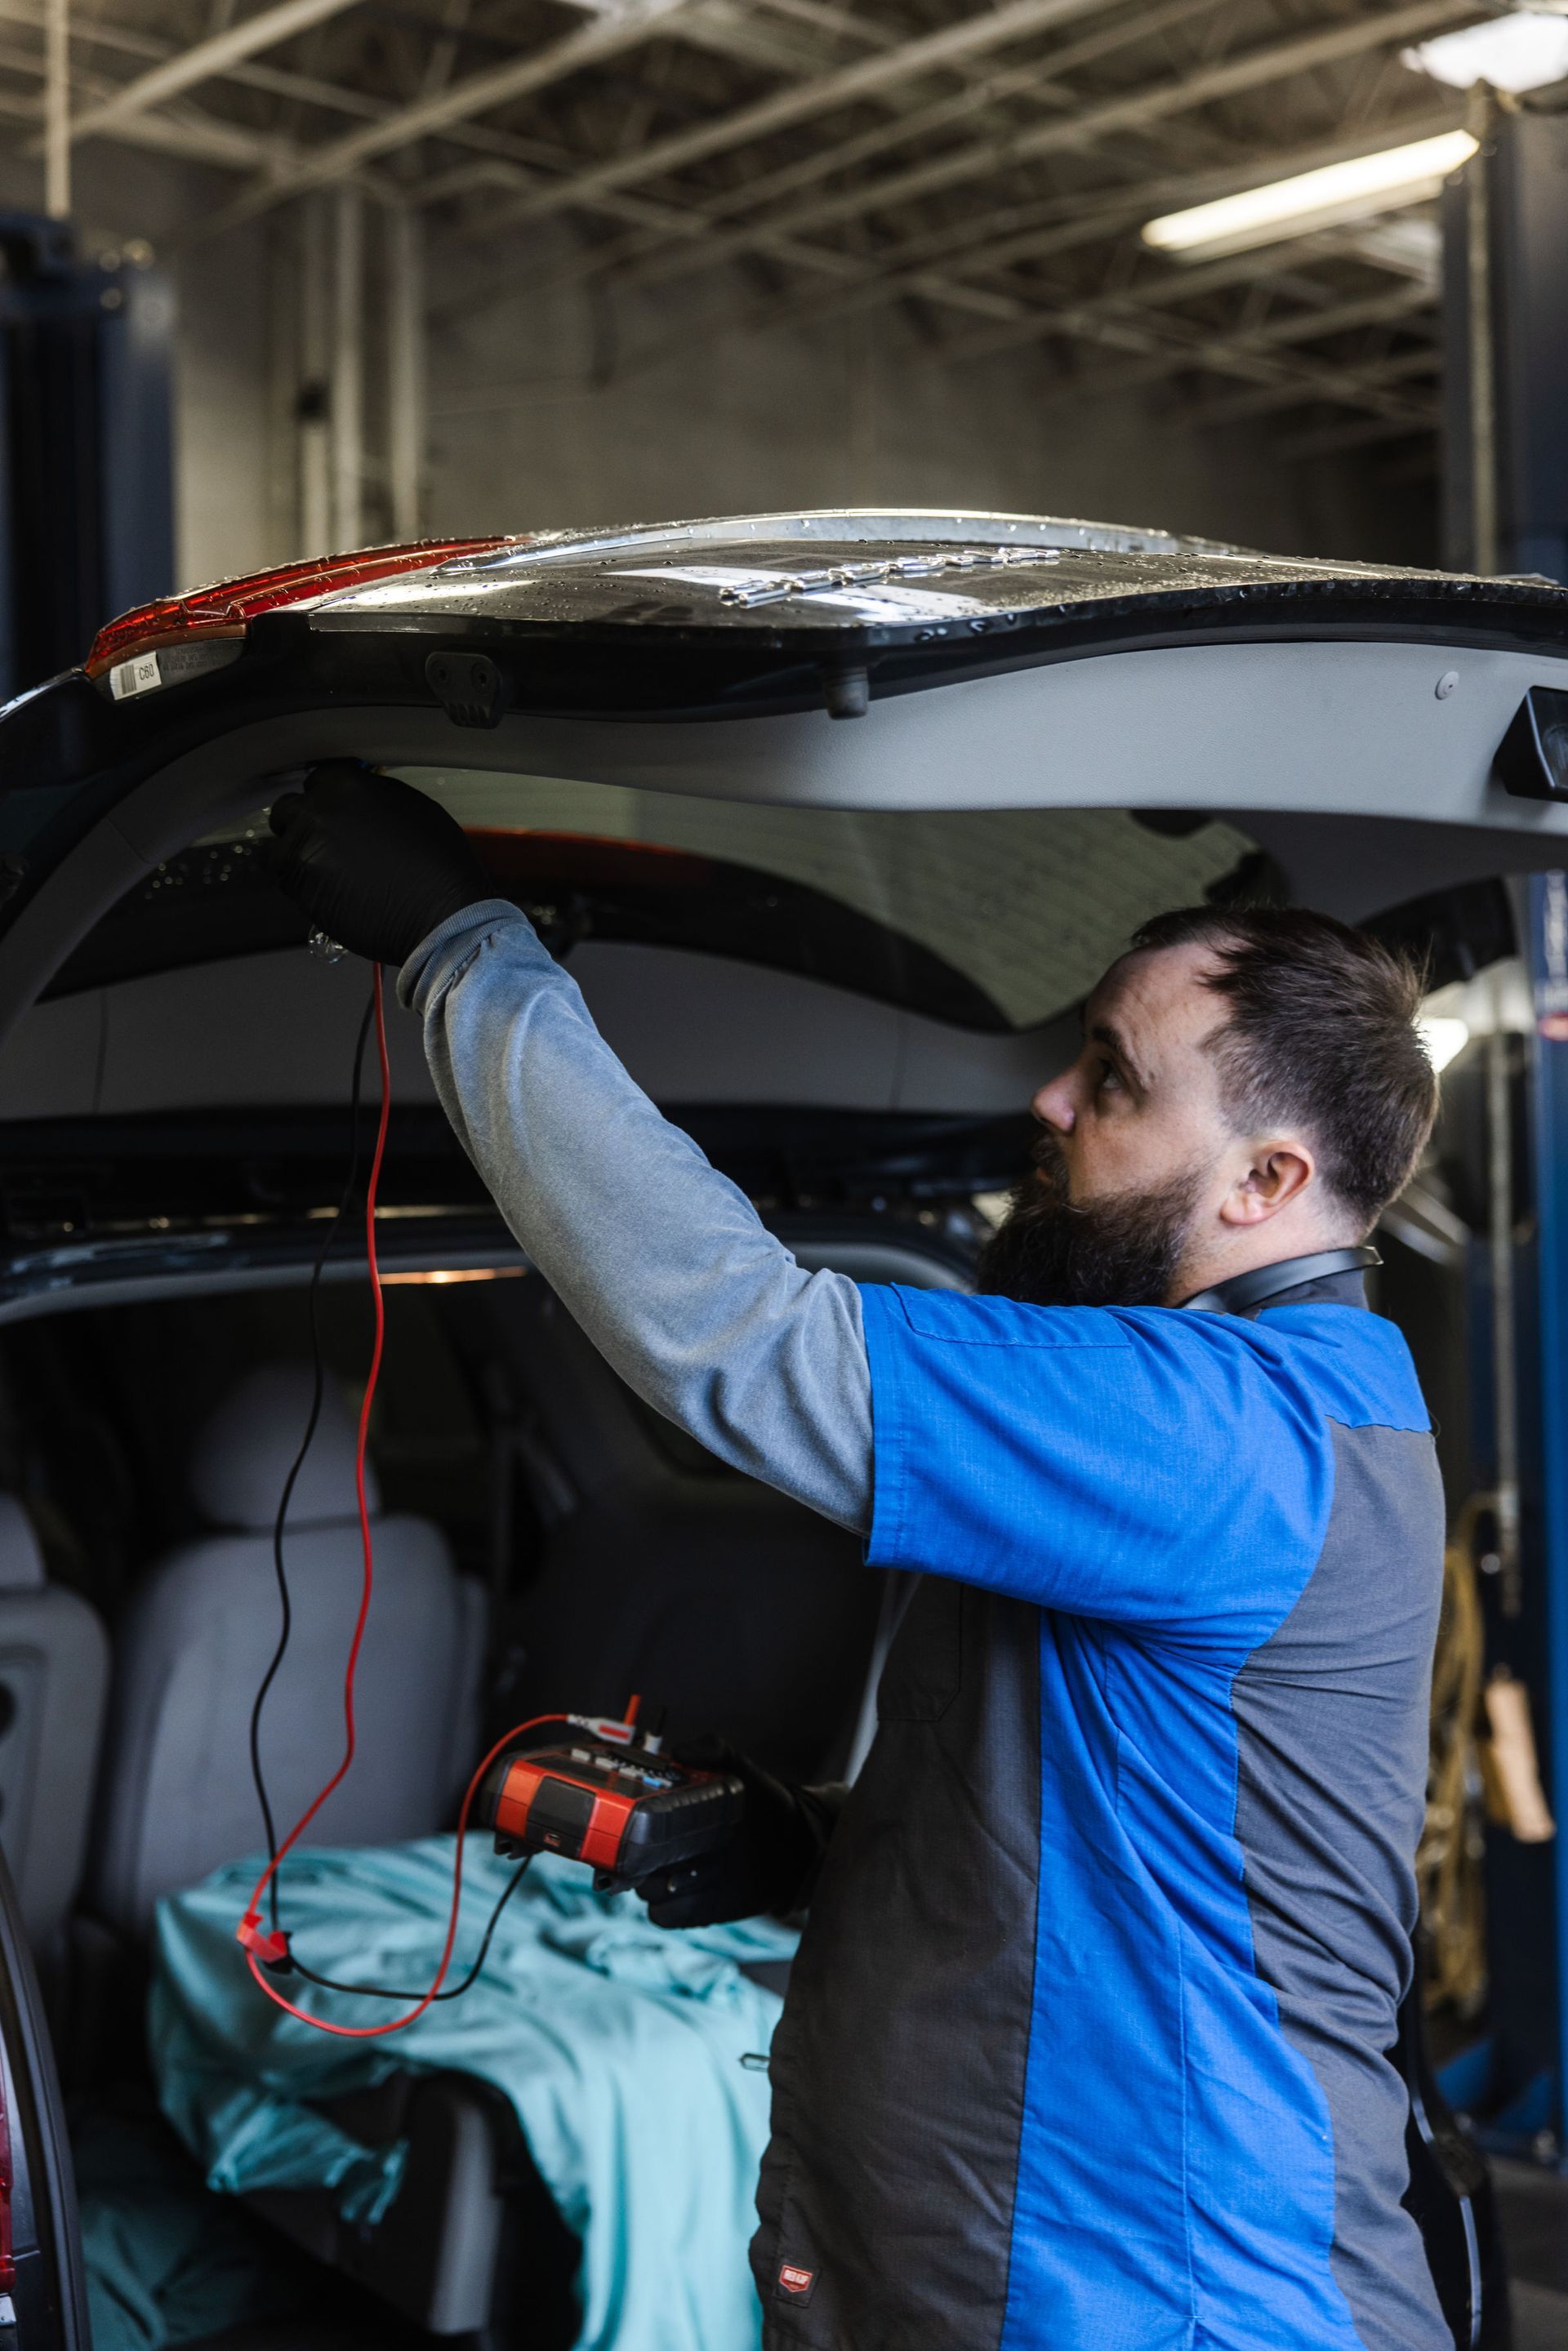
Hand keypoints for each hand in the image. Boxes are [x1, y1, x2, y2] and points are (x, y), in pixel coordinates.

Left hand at [266, 761, 492, 966]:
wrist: (442, 916)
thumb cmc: (438, 868)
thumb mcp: (412, 809)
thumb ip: (372, 797)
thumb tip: (356, 801)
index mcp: (349, 786)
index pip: (315, 779)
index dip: (325, 799)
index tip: (329, 813)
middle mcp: (321, 812)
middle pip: (287, 809)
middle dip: (302, 824)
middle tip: (324, 844)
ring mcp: (306, 849)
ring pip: (280, 845)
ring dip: (298, 856)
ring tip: (330, 874)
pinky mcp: (300, 886)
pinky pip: (285, 879)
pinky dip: (301, 885)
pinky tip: (331, 891)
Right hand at [634, 1738, 840, 1929]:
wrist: (800, 1841)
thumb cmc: (766, 1801)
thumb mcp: (740, 1769)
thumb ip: (713, 1749)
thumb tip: (680, 1752)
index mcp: (672, 1821)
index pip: (630, 1830)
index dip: (622, 1830)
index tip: (625, 1826)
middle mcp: (672, 1853)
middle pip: (631, 1866)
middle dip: (636, 1862)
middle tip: (655, 1851)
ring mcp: (686, 1882)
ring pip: (647, 1894)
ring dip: (655, 1887)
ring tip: (679, 1871)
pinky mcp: (702, 1909)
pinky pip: (668, 1917)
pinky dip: (671, 1910)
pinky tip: (690, 1891)